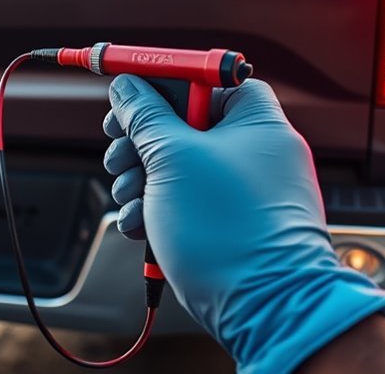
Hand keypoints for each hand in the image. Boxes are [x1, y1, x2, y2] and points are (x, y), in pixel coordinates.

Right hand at [103, 76, 384, 372]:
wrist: (264, 308)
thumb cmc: (230, 230)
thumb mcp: (173, 158)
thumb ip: (145, 115)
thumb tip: (126, 87)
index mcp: (256, 121)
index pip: (208, 77)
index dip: (166, 81)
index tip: (129, 93)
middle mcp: (254, 151)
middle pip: (184, 122)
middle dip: (141, 139)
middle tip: (120, 152)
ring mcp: (242, 190)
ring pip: (177, 165)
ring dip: (141, 177)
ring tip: (130, 198)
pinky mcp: (228, 223)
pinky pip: (184, 200)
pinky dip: (156, 207)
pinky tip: (138, 224)